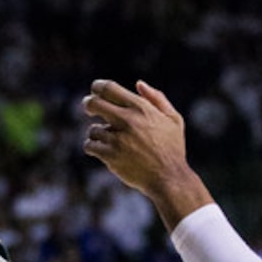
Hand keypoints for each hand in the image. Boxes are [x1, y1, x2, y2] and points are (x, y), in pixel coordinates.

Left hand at [83, 78, 195, 194]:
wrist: (169, 177)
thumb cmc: (172, 148)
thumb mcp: (173, 119)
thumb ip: (157, 99)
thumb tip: (138, 84)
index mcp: (141, 108)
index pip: (109, 88)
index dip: (98, 87)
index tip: (95, 90)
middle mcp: (128, 120)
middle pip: (94, 103)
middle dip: (88, 104)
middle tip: (88, 108)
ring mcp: (118, 138)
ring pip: (93, 129)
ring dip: (98, 134)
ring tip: (112, 142)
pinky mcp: (110, 155)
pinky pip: (90, 146)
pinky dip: (93, 148)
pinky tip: (103, 151)